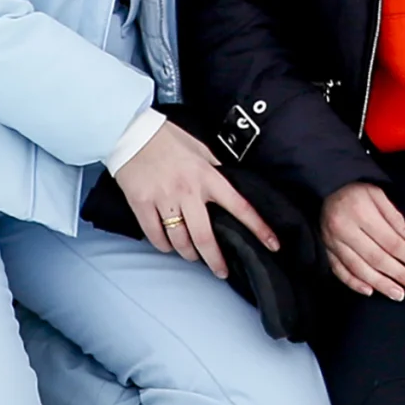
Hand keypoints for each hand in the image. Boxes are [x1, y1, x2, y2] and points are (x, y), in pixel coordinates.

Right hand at [113, 121, 272, 282]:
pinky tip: (169, 246)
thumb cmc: (167, 138)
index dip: (258, 228)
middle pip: (205, 237)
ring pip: (180, 241)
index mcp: (207, 176)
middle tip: (221, 271)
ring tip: (193, 256)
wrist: (132, 133)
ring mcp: (164, 199)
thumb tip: (229, 183)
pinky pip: (156, 237)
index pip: (240, 206)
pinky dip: (165, 246)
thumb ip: (215, 168)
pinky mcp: (142, 205)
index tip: (272, 244)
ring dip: (189, 254)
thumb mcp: (200, 149)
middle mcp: (188, 191)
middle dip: (215, 260)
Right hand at [321, 180, 404, 299]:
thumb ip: (395, 218)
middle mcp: (346, 230)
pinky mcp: (326, 250)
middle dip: (400, 275)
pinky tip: (369, 291)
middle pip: (377, 258)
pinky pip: (339, 271)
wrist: (325, 188)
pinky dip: (354, 283)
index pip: (391, 241)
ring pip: (359, 269)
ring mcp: (333, 243)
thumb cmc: (355, 190)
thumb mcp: (378, 194)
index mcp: (361, 214)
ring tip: (398, 294)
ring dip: (380, 284)